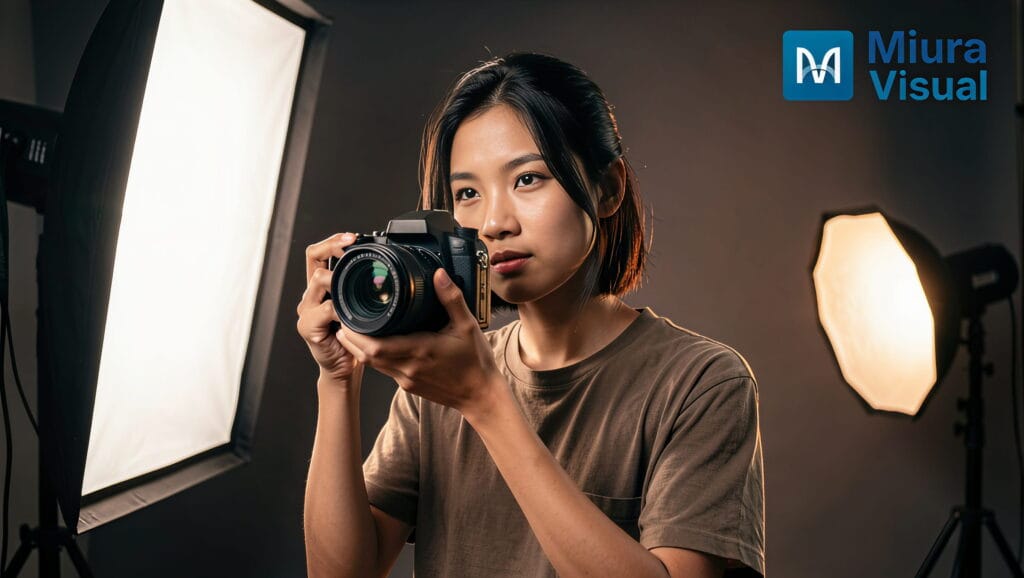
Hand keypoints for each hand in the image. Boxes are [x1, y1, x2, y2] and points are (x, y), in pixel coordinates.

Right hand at [296, 232, 362, 385]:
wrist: (344, 368)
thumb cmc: (356, 336)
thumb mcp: (361, 307)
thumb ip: (364, 289)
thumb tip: (390, 268)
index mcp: (321, 287)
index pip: (317, 253)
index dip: (332, 241)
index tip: (352, 237)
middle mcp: (310, 294)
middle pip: (312, 258)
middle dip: (332, 247)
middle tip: (352, 245)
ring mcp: (306, 309)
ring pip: (318, 280)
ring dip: (338, 276)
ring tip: (354, 277)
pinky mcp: (307, 326)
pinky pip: (324, 309)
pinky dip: (340, 308)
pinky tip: (352, 310)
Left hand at [337, 268, 505, 417]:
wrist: (480, 396)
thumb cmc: (475, 362)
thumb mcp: (468, 325)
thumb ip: (452, 299)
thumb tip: (439, 274)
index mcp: (420, 350)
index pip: (376, 346)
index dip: (356, 334)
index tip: (348, 316)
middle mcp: (408, 367)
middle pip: (366, 355)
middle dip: (350, 339)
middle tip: (343, 318)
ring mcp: (406, 379)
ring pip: (372, 364)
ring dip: (358, 348)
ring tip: (351, 328)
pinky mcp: (408, 385)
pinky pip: (383, 370)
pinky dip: (373, 356)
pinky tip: (373, 343)